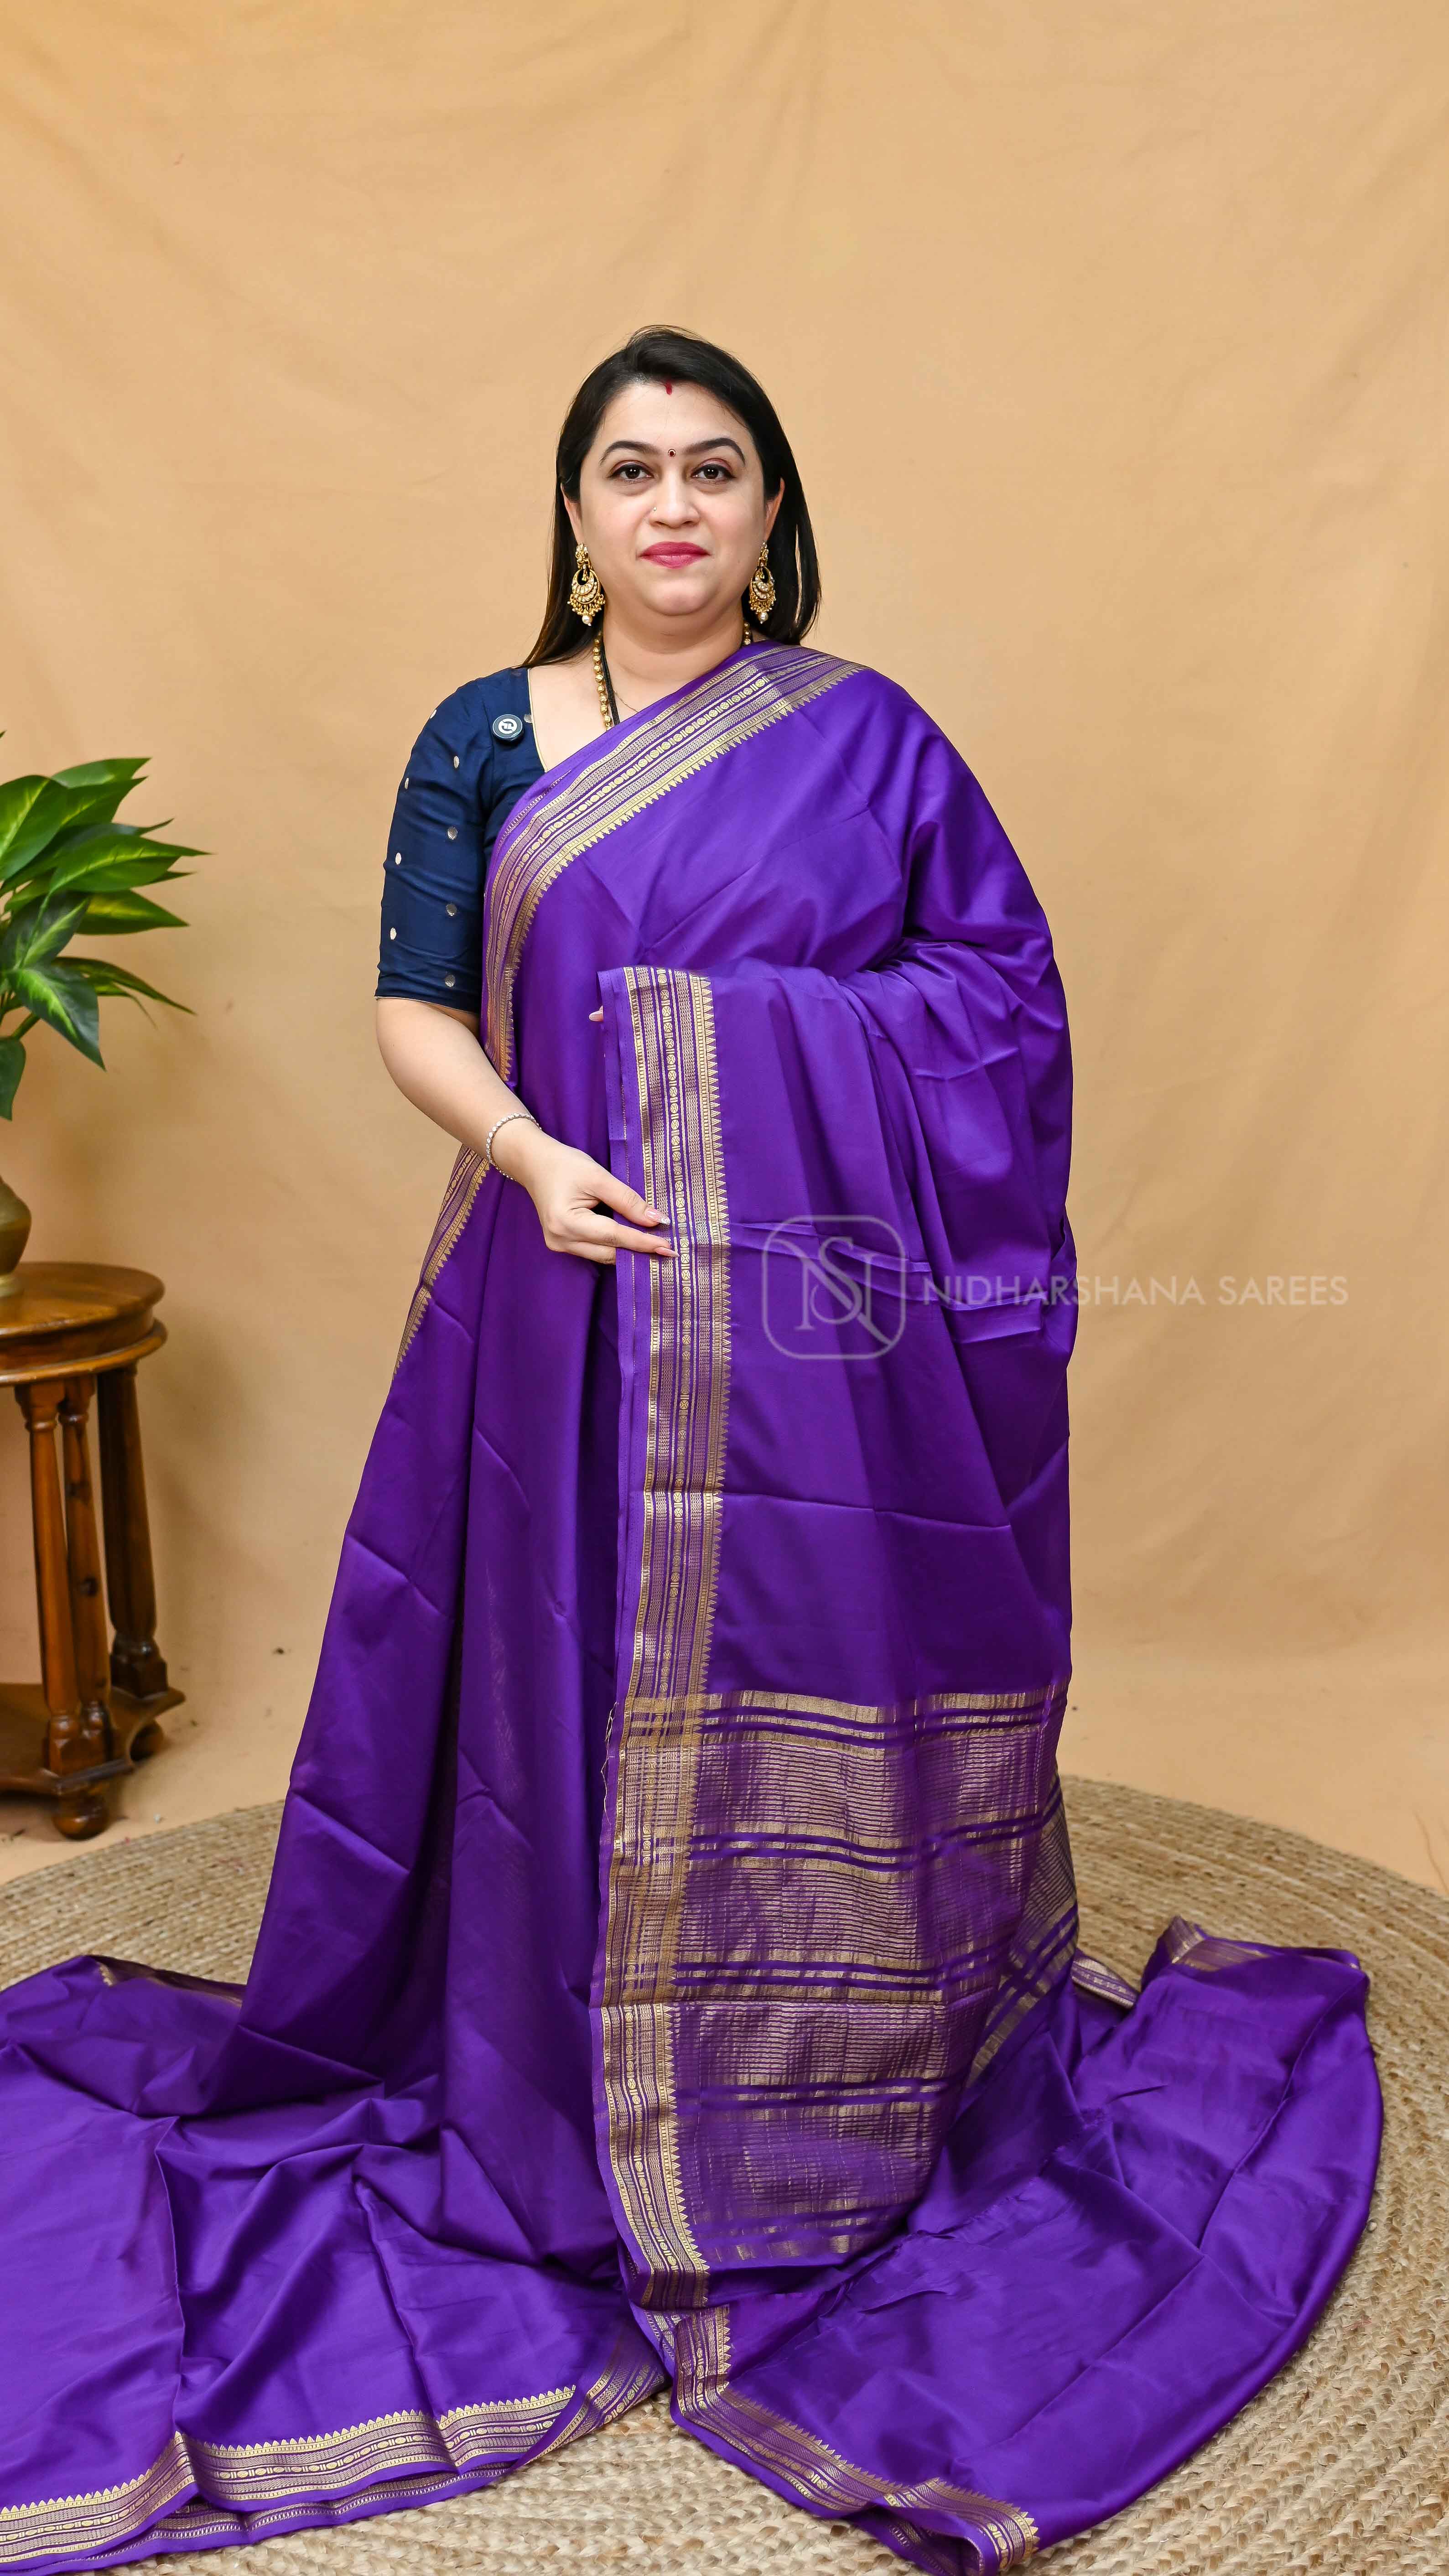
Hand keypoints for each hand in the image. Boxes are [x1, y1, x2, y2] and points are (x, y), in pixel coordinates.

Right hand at [493, 1119, 672, 1264]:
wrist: (534, 1163)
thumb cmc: (565, 1165)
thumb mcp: (598, 1177)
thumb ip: (627, 1200)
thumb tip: (656, 1220)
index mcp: (567, 1222)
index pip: (614, 1236)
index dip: (642, 1242)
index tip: (668, 1247)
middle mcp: (560, 1240)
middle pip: (609, 1252)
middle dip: (638, 1252)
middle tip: (668, 1251)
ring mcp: (559, 1245)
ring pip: (602, 1256)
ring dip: (628, 1252)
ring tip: (654, 1247)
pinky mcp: (561, 1244)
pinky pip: (594, 1251)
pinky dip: (614, 1247)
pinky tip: (632, 1243)